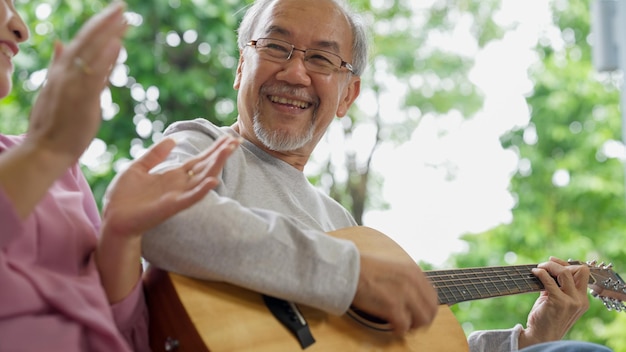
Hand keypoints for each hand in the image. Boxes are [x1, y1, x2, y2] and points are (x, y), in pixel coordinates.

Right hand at [0, 2, 127, 218]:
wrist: (46, 149)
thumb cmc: (53, 122)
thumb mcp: (54, 88)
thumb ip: (59, 64)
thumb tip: (61, 42)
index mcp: (62, 70)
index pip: (82, 41)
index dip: (98, 26)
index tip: (114, 13)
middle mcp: (66, 72)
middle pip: (88, 41)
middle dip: (106, 22)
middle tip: (123, 6)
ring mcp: (72, 84)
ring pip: (91, 52)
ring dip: (109, 33)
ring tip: (125, 17)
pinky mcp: (81, 98)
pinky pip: (95, 74)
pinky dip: (105, 58)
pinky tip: (117, 44)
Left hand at [97, 135, 239, 302]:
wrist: (113, 218)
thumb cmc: (123, 196)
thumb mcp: (138, 168)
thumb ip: (155, 155)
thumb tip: (172, 140)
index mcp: (173, 176)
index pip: (199, 160)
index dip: (213, 149)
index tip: (228, 138)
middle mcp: (179, 185)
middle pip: (206, 166)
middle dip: (221, 154)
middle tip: (237, 141)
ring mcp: (177, 196)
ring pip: (202, 179)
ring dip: (216, 165)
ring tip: (229, 151)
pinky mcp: (171, 206)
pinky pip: (190, 198)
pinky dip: (202, 190)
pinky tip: (213, 181)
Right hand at [329, 227, 438, 335]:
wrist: (347, 269)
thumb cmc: (364, 269)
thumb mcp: (393, 268)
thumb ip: (406, 279)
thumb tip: (413, 295)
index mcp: (413, 272)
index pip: (432, 296)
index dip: (426, 309)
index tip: (416, 314)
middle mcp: (412, 282)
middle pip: (431, 310)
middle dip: (422, 320)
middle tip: (410, 323)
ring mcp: (404, 294)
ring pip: (422, 320)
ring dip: (412, 326)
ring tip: (401, 325)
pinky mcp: (392, 306)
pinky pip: (404, 326)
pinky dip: (399, 330)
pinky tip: (391, 327)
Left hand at [519, 257, 590, 347]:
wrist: (542, 336)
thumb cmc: (547, 317)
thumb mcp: (556, 300)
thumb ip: (557, 286)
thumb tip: (549, 267)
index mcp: (582, 299)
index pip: (583, 274)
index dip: (568, 264)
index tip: (553, 261)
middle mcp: (580, 300)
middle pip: (578, 270)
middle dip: (560, 264)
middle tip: (545, 265)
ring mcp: (571, 301)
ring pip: (565, 273)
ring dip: (549, 266)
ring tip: (539, 268)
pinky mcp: (559, 302)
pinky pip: (549, 281)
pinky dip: (541, 273)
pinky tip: (535, 272)